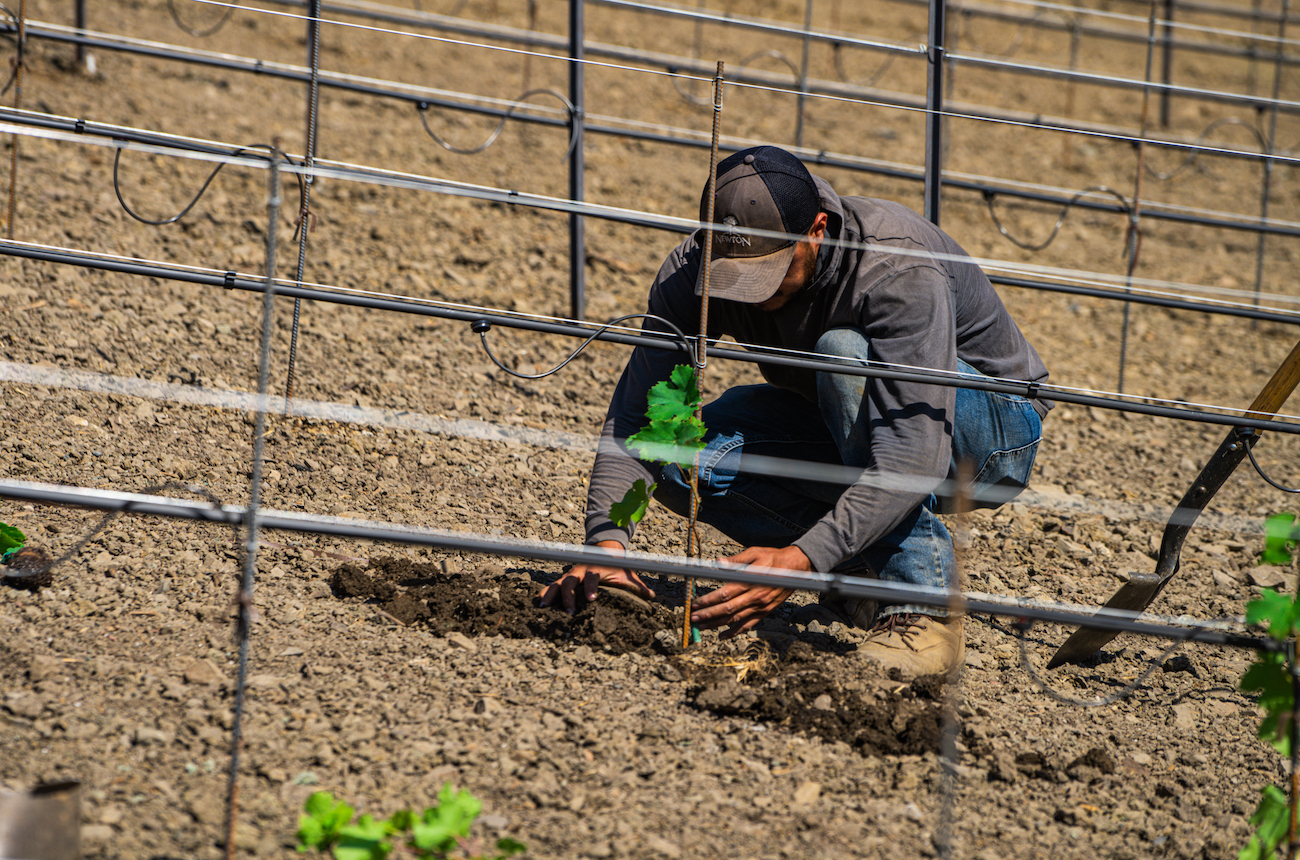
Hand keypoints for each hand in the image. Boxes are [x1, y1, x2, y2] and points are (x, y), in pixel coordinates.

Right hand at [538, 540, 655, 614]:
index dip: (591, 588)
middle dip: (568, 597)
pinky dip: (545, 592)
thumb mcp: (627, 575)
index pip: (592, 579)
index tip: (592, 600)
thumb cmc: (616, 567)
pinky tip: (538, 602)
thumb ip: (638, 587)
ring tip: (544, 607)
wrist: (604, 552)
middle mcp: (580, 571)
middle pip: (571, 582)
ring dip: (551, 595)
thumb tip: (652, 596)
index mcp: (596, 570)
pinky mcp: (564, 579)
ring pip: (558, 583)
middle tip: (569, 612)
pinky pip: (552, 585)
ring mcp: (570, 575)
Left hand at [690, 546, 811, 637]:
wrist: (797, 568)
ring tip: (701, 627)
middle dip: (708, 615)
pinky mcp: (765, 612)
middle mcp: (756, 597)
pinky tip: (722, 635)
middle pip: (728, 610)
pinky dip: (735, 632)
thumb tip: (718, 562)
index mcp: (751, 581)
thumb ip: (736, 560)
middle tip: (693, 618)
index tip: (696, 603)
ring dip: (717, 624)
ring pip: (735, 620)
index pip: (725, 594)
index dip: (709, 600)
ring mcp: (761, 607)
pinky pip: (748, 625)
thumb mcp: (755, 552)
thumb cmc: (774, 558)